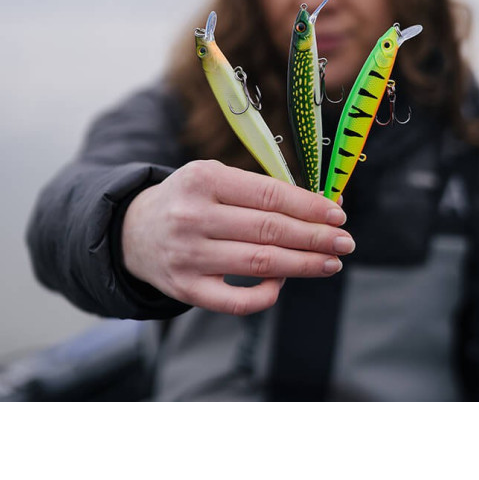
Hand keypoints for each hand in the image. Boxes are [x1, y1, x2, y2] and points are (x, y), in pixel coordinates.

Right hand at [121, 159, 353, 315]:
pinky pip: (236, 301)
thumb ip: (261, 190)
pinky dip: (267, 295)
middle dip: (315, 237)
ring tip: (331, 262)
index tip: (337, 214)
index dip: (309, 207)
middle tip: (345, 241)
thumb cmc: (189, 199)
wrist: (133, 230)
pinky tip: (286, 283)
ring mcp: (188, 255)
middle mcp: (193, 216)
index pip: (269, 195)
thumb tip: (321, 205)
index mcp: (204, 179)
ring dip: (303, 265)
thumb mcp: (214, 177)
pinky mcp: (185, 289)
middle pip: (269, 230)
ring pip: (260, 264)